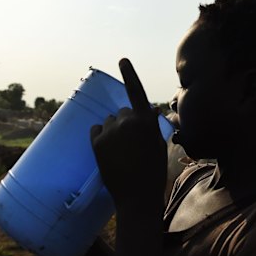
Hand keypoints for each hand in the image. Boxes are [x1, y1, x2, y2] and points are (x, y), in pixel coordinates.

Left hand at [90, 58, 166, 210]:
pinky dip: (101, 136)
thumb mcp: (158, 146)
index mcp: (146, 122)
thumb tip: (151, 110)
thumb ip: (152, 126)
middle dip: (126, 122)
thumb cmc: (153, 172)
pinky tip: (109, 151)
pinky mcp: (96, 142)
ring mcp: (110, 131)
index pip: (136, 92)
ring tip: (121, 151)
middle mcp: (127, 122)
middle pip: (122, 112)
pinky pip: (96, 130)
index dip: (130, 74)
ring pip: (109, 121)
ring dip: (113, 130)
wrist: (137, 196)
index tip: (122, 60)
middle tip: (131, 143)